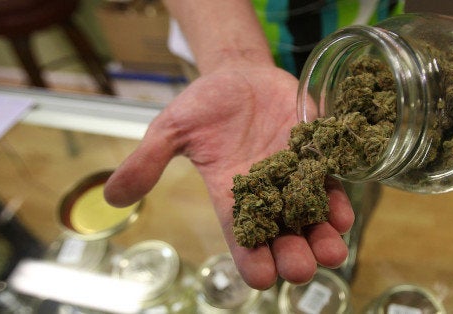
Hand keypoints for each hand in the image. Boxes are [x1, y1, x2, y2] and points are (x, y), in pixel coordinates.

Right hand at [104, 64, 353, 288]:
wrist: (240, 74)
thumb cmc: (204, 104)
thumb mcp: (170, 129)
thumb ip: (147, 160)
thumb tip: (110, 196)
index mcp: (230, 193)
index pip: (240, 234)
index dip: (250, 258)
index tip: (261, 278)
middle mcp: (266, 192)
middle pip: (282, 233)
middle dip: (293, 255)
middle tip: (301, 269)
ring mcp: (294, 174)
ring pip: (311, 216)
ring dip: (323, 237)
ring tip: (331, 253)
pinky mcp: (315, 153)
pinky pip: (329, 182)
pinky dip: (336, 200)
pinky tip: (342, 214)